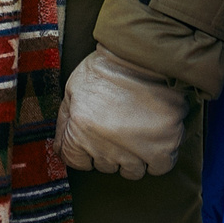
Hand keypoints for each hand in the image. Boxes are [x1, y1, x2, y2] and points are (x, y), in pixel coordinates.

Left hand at [57, 46, 186, 179]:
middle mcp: (104, 147)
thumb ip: (64, 122)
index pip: (75, 161)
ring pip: (132, 171)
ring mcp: (136, 150)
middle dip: (109, 149)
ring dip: (134, 155)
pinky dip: (158, 157)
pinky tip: (156, 138)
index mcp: (79, 132)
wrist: (143, 51)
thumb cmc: (106, 67)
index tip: (95, 135)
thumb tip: (59, 149)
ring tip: (138, 130)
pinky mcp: (164, 146)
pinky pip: (159, 167)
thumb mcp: (73, 89)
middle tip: (119, 125)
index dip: (85, 147)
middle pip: (104, 166)